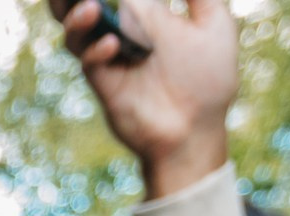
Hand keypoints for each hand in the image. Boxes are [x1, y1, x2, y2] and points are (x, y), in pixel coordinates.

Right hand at [52, 0, 237, 198]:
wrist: (195, 129)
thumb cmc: (208, 77)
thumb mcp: (214, 24)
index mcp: (145, 11)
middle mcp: (121, 30)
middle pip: (81, 4)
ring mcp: (108, 56)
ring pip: (75, 29)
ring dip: (75, 15)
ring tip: (90, 7)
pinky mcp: (102, 82)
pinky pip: (87, 60)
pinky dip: (94, 49)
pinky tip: (113, 44)